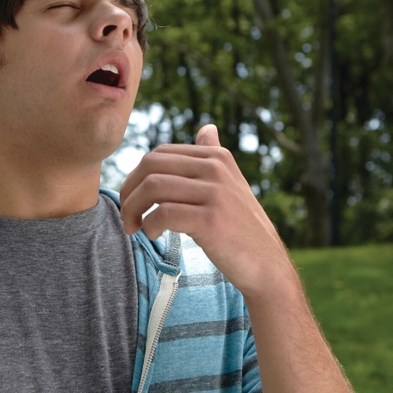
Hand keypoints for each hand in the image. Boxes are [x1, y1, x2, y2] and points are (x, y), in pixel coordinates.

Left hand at [120, 124, 298, 299]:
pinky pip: (162, 213)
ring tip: (133, 227)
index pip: (159, 154)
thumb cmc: (240, 226)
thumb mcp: (231, 184)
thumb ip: (214, 155)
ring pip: (152, 187)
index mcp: (217, 156)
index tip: (132, 199)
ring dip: (132, 209)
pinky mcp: (210, 220)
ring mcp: (215, 193)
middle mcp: (216, 168)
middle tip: (127, 215)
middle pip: (150, 166)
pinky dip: (148, 225)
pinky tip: (153, 234)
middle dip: (129, 190)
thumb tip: (207, 128)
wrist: (266, 264)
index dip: (136, 176)